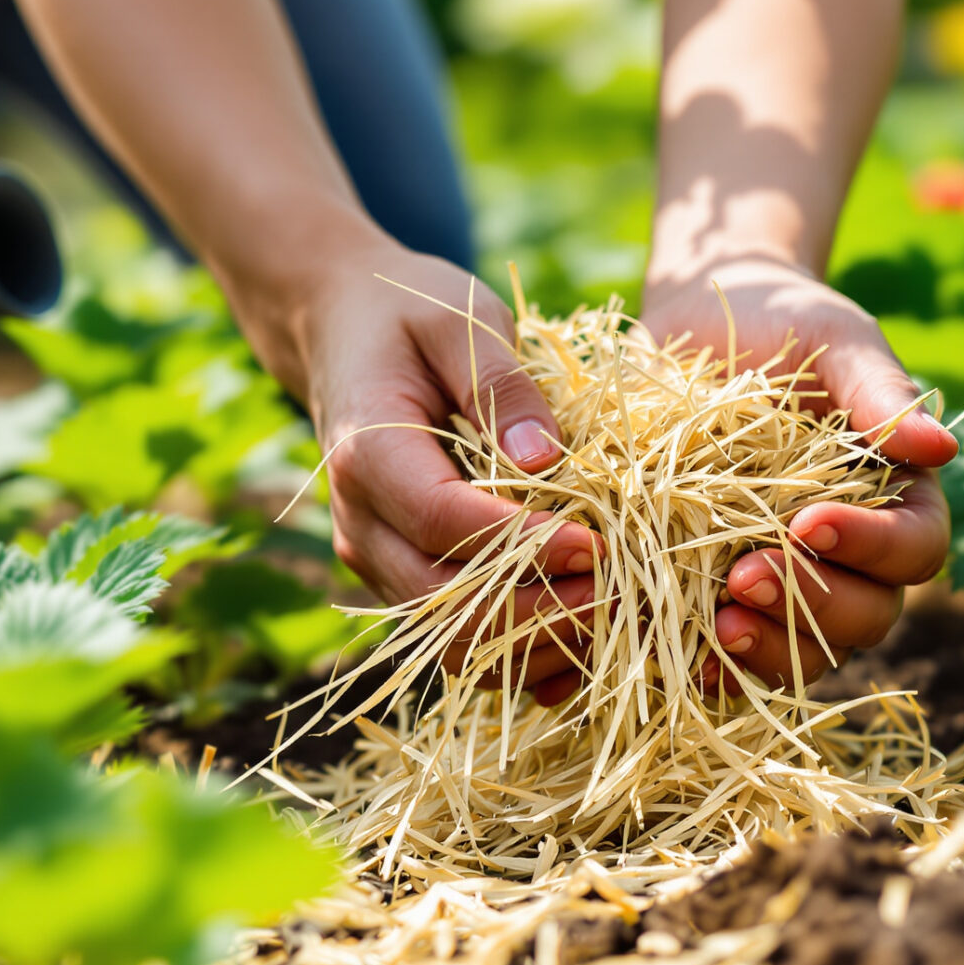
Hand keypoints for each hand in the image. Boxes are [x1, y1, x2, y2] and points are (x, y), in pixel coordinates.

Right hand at [287, 248, 599, 670]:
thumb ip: (502, 384)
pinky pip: (457, 640)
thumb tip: (548, 461)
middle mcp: (360, 522)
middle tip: (623, 591)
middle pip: (444, 604)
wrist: (340, 329)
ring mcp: (375, 558)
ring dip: (533, 642)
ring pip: (449, 640)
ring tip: (614, 613)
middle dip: (538, 609)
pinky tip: (584, 634)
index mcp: (367, 454)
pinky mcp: (399, 575)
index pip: (445, 524)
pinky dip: (520, 652)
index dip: (524, 545)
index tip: (599, 544)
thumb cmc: (408, 312)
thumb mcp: (461, 318)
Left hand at [639, 256, 956, 689]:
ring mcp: (790, 581)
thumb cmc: (786, 321)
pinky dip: (712, 665)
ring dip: (767, 647)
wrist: (699, 324)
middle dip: (810, 605)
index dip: (872, 549)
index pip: (915, 549)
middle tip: (744, 577)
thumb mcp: (835, 339)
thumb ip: (881, 390)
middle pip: (866, 615)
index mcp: (898, 498)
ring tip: (716, 624)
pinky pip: (735, 656)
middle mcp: (853, 555)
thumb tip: (944, 448)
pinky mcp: (724, 595)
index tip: (809, 522)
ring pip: (806, 650)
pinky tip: (679, 653)